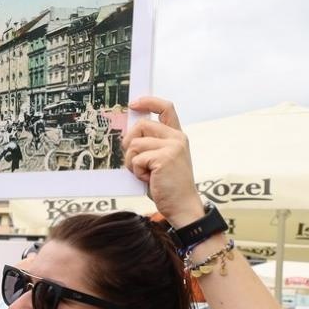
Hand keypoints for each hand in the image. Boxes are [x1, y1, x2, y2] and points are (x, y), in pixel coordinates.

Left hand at [122, 96, 203, 225]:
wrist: (182, 206)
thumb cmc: (168, 186)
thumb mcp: (160, 160)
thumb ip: (150, 145)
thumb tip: (127, 135)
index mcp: (176, 136)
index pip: (166, 108)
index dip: (148, 102)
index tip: (133, 104)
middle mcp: (176, 138)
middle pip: (141, 125)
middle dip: (129, 142)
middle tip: (134, 160)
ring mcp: (172, 146)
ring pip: (135, 144)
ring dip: (133, 162)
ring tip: (146, 174)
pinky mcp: (164, 157)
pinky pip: (136, 159)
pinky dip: (137, 172)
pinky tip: (149, 179)